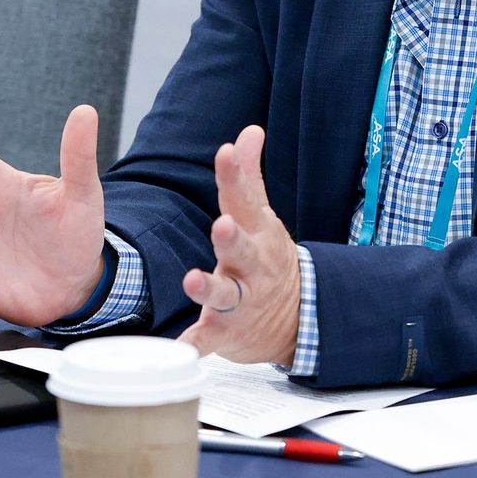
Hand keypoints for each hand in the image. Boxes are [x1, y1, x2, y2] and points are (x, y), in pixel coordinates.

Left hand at [179, 125, 301, 365]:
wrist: (294, 320)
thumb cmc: (267, 259)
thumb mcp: (261, 217)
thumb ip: (249, 176)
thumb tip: (249, 131)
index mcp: (256, 233)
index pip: (244, 199)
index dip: (235, 175)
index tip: (226, 153)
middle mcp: (251, 265)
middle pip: (241, 248)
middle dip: (231, 238)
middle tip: (222, 224)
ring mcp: (240, 300)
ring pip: (225, 294)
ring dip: (209, 287)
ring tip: (193, 280)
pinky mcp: (225, 332)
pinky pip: (209, 339)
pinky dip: (195, 344)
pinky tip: (182, 346)